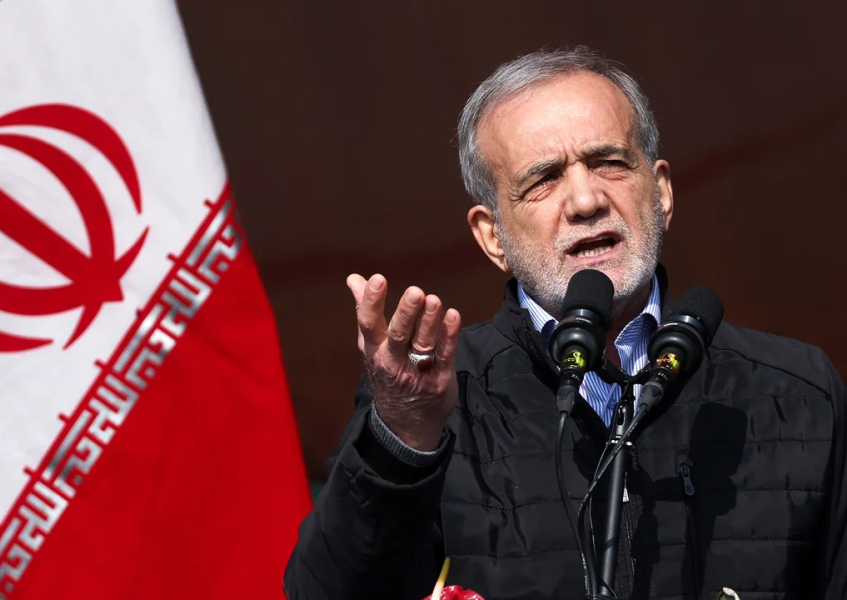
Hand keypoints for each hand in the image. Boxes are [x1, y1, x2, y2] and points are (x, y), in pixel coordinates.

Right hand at [347, 273, 461, 450]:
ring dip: (429, 321)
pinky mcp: (440, 378)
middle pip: (398, 334)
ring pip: (423, 344)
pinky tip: (453, 317)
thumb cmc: (388, 373)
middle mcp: (392, 360)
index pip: (369, 323)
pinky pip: (445, 355)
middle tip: (415, 292)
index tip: (377, 279)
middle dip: (407, 313)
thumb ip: (366, 311)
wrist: (404, 425)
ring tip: (434, 300)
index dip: (372, 301)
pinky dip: (449, 336)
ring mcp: (417, 371)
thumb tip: (354, 279)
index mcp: (374, 349)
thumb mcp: (371, 346)